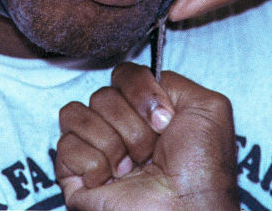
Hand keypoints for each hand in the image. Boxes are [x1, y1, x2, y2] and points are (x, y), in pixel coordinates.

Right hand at [55, 63, 237, 210]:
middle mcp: (119, 127)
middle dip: (131, 124)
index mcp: (146, 111)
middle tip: (150, 151)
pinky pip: (66, 146)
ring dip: (112, 142)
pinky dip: (94, 163)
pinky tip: (111, 180)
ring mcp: (95, 150)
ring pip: (76, 114)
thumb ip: (172, 80)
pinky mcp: (73, 175)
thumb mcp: (206, 107)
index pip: (122, 74)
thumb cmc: (201, 167)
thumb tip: (140, 82)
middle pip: (101, 94)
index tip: (163, 119)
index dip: (140, 91)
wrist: (187, 208)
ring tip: (131, 167)